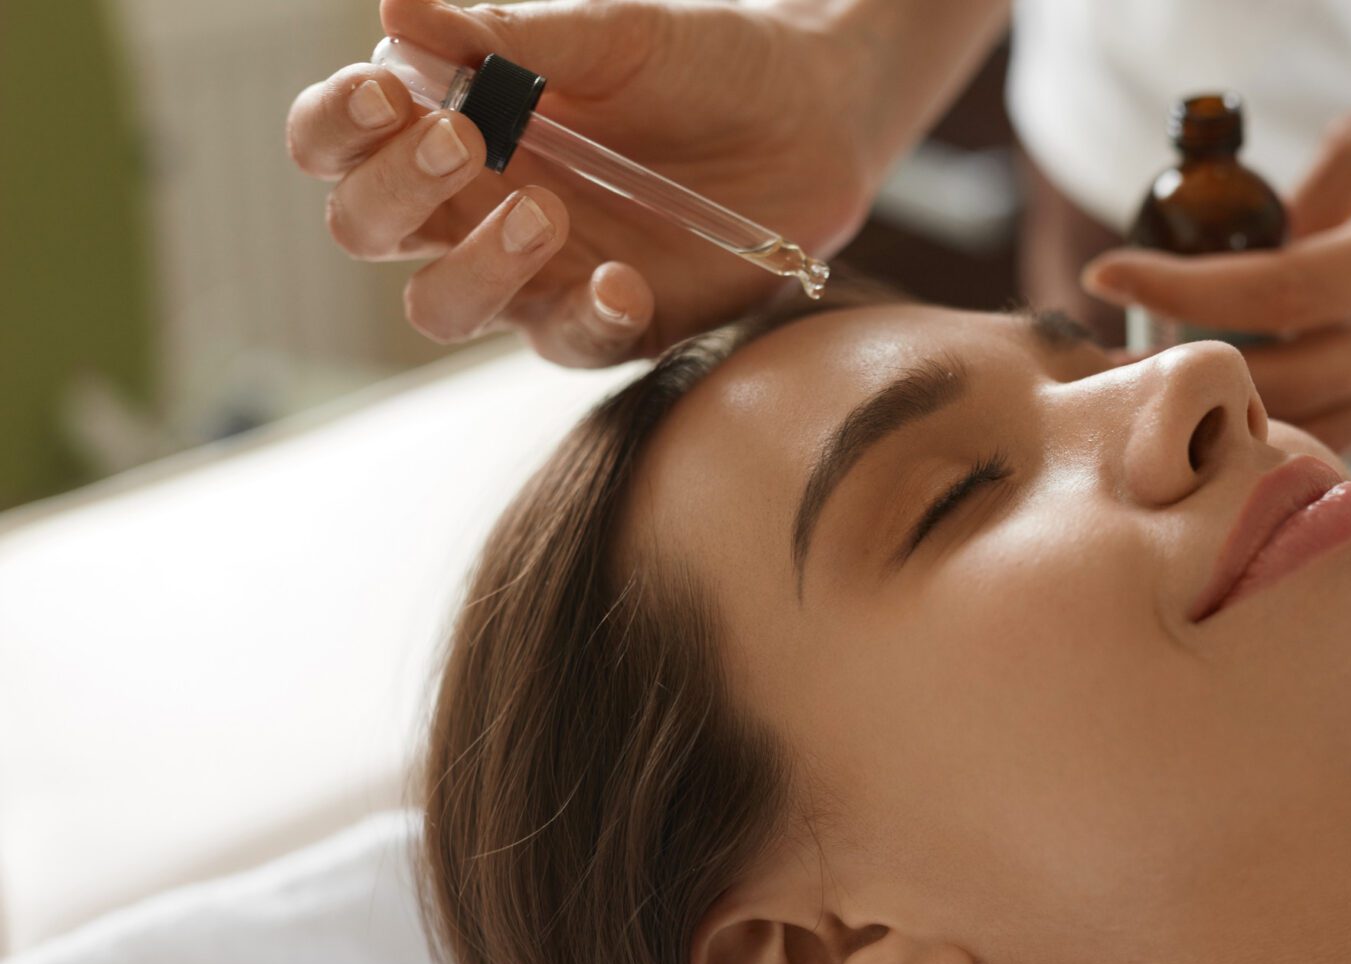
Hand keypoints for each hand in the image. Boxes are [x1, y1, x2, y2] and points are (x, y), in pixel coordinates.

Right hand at [288, 0, 882, 365]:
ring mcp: (538, 275)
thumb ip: (510, 34)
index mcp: (452, 126)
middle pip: (366, 229)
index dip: (336, 129)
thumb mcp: (614, 34)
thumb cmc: (704, 63)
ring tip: (545, 211)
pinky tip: (621, 280)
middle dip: (393, 191)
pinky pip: (570, 344)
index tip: (383, 92)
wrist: (816, 117)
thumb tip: (395, 7)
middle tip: (460, 139)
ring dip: (474, 265)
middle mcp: (473, 208)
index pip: (341, 144)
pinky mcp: (612, 323)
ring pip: (442, 306)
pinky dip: (586, 318)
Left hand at [1081, 53, 1350, 453]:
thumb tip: (1221, 274)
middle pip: (1295, 379)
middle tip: (1111, 352)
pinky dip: (1292, 416)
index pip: (1283, 292)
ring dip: (1237, 409)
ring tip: (1159, 381)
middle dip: (1195, 370)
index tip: (1106, 272)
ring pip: (1325, 420)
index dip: (1185, 290)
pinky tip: (1232, 397)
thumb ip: (1301, 210)